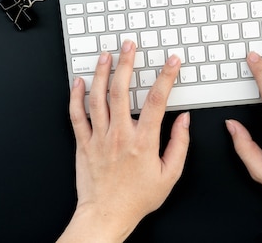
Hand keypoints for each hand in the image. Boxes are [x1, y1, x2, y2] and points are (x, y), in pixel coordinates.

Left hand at [57, 40, 190, 242]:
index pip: (157, 101)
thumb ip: (179, 144)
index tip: (171, 62)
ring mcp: (99, 138)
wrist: (106, 215)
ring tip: (106, 55)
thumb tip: (185, 120)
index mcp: (143, 142)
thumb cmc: (137, 198)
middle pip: (122, 91)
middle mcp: (119, 135)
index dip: (166, 77)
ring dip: (102, 73)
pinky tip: (79, 82)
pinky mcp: (83, 143)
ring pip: (98, 98)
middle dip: (127, 64)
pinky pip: (77, 115)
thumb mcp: (170, 175)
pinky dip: (76, 96)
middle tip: (130, 46)